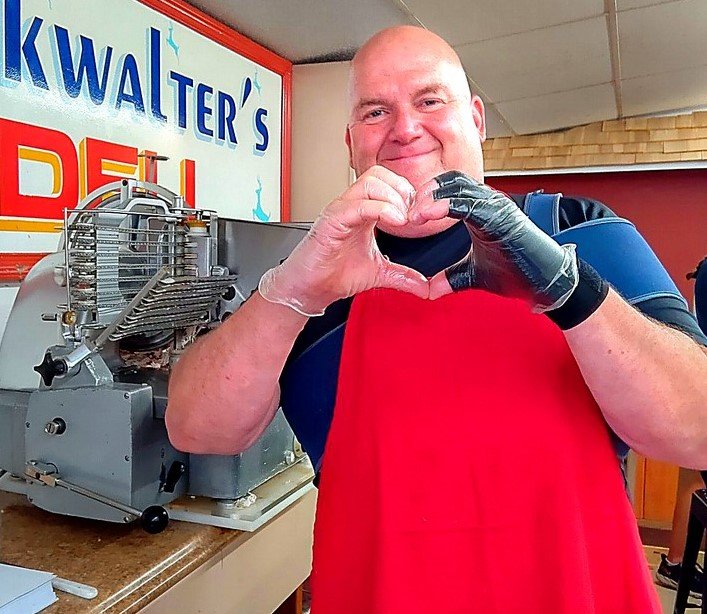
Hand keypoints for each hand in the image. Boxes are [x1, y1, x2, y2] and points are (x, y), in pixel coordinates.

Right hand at [259, 166, 428, 315]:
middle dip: (403, 192)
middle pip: (380, 174)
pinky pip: (357, 205)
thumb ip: (402, 276)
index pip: (389, 182)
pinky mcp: (332, 221)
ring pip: (370, 182)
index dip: (409, 195)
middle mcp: (352, 205)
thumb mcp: (379, 273)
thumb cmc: (334, 274)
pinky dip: (380, 209)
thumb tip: (425, 287)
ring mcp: (341, 210)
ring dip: (393, 198)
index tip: (419, 218)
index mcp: (364, 211)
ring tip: (402, 220)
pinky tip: (393, 221)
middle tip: (412, 217)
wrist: (311, 289)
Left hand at [409, 170, 577, 310]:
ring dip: (431, 198)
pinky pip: (469, 203)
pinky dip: (446, 205)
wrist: (547, 284)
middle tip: (408, 215)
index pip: (448, 188)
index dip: (426, 198)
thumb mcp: (474, 275)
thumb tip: (430, 290)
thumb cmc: (517, 273)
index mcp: (481, 209)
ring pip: (458, 187)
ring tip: (414, 215)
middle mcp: (489, 202)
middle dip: (424, 194)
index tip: (409, 217)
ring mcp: (497, 207)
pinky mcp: (502, 218)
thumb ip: (451, 278)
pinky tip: (429, 215)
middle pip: (449, 180)